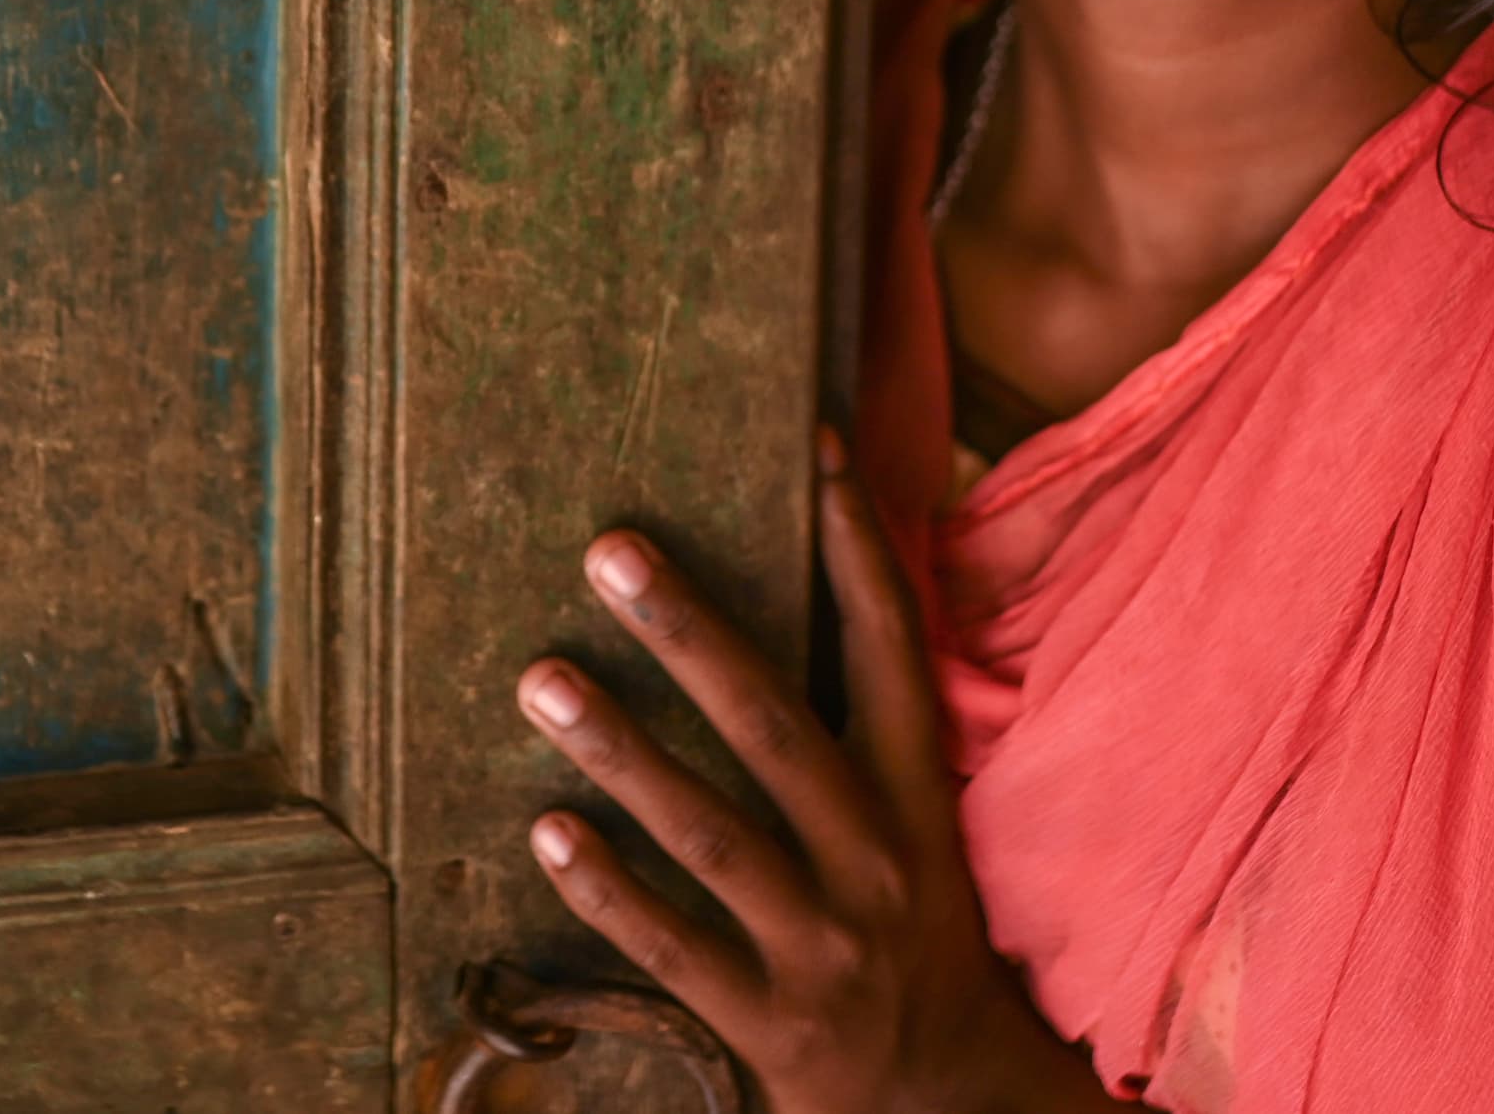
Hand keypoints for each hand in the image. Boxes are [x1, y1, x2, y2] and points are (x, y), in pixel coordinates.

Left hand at [513, 429, 1117, 1113]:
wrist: (954, 1102)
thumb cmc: (917, 934)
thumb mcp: (918, 825)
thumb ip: (869, 722)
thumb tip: (829, 571)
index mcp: (917, 797)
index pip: (893, 649)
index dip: (858, 547)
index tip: (812, 446)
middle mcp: (876, 861)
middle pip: (777, 727)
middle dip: (691, 632)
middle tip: (608, 549)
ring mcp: (824, 948)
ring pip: (711, 835)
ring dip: (620, 751)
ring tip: (540, 679)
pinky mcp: (773, 1028)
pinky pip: (675, 949)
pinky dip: (608, 890)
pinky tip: (546, 832)